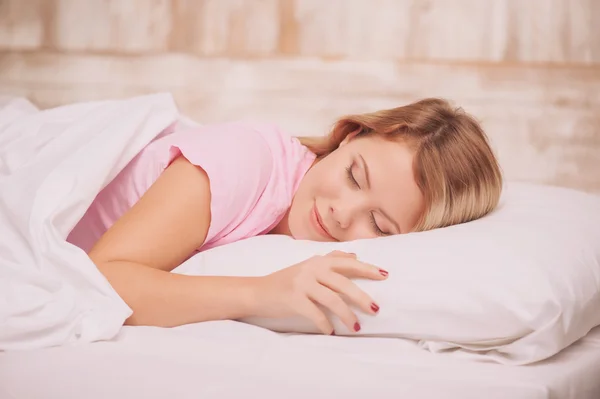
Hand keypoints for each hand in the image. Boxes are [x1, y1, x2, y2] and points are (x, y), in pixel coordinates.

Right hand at [252, 251, 388, 334]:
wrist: (259, 291)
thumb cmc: (287, 280)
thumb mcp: (308, 265)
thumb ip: (331, 260)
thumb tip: (356, 256)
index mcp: (318, 261)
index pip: (347, 263)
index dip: (367, 269)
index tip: (385, 275)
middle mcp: (312, 269)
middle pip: (343, 283)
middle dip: (362, 297)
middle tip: (376, 309)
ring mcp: (302, 284)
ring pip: (332, 300)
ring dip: (347, 315)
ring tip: (356, 327)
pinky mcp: (293, 299)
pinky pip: (315, 314)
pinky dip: (325, 324)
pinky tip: (331, 331)